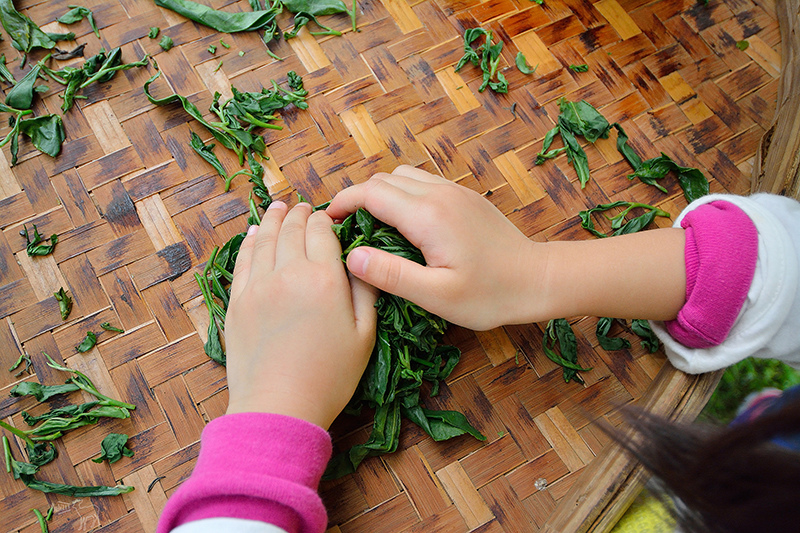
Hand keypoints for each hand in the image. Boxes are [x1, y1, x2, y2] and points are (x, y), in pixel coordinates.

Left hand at [224, 202, 377, 429]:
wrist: (278, 407)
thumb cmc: (329, 377)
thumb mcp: (364, 336)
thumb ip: (365, 292)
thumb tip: (363, 262)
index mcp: (324, 279)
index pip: (323, 232)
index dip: (327, 220)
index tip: (330, 217)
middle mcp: (288, 273)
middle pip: (293, 230)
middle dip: (301, 214)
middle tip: (304, 206)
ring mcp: (258, 286)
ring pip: (266, 239)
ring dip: (274, 219)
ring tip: (279, 206)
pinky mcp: (237, 302)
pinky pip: (243, 261)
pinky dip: (250, 242)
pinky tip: (255, 233)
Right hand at [326, 166, 545, 329]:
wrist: (537, 279)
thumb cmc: (490, 295)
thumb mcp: (437, 296)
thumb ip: (390, 275)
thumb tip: (351, 257)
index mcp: (428, 216)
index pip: (370, 193)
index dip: (342, 203)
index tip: (328, 223)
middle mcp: (439, 194)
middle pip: (382, 180)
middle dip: (357, 198)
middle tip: (344, 229)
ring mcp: (454, 191)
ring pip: (402, 176)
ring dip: (380, 194)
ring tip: (370, 226)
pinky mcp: (464, 196)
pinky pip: (422, 182)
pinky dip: (402, 194)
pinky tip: (403, 223)